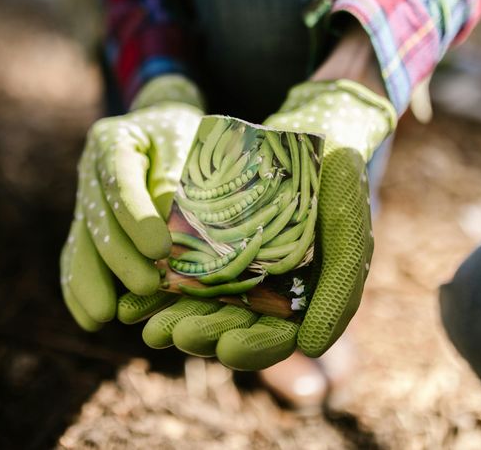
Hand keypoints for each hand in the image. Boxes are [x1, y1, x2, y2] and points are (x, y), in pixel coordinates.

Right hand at [61, 75, 203, 330]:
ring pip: (81, 243)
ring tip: (103, 317)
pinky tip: (89, 319)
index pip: (121, 183)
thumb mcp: (187, 140)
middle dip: (120, 258)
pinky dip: (78, 289)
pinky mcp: (86, 225)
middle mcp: (89, 170)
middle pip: (98, 219)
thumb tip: (172, 223)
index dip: (137, 219)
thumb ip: (178, 177)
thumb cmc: (182, 135)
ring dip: (91, 282)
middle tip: (146, 287)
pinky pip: (75, 258)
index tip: (160, 250)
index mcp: (113, 141)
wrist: (160, 128)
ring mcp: (84, 199)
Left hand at [113, 79, 394, 369]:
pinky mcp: (208, 237)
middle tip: (168, 337)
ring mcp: (234, 262)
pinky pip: (181, 265)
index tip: (227, 351)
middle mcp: (264, 286)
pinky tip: (132, 301)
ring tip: (147, 328)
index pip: (276, 335)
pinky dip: (160, 283)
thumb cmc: (338, 181)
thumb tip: (310, 348)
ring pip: (201, 301)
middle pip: (230, 323)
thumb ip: (339, 287)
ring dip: (173, 317)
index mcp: (300, 296)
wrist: (313, 129)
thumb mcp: (348, 230)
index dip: (253, 348)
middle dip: (200, 332)